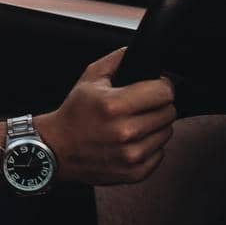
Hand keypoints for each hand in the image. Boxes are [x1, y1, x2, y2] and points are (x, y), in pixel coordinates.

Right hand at [36, 48, 175, 185]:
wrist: (56, 149)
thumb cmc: (74, 114)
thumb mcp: (89, 79)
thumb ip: (117, 60)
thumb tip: (139, 52)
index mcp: (114, 105)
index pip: (164, 92)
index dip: (161, 86)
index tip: (153, 88)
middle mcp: (125, 132)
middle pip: (169, 113)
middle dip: (157, 106)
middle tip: (140, 107)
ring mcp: (131, 155)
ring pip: (167, 133)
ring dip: (154, 127)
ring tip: (133, 124)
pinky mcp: (134, 172)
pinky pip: (160, 154)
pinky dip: (150, 147)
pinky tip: (132, 142)